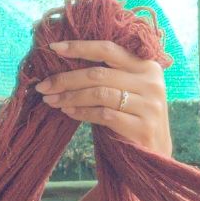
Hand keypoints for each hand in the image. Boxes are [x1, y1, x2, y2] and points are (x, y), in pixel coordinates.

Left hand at [38, 40, 170, 155]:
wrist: (156, 153)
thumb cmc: (134, 117)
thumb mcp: (130, 89)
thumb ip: (109, 75)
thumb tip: (65, 66)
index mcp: (147, 66)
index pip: (108, 49)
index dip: (79, 47)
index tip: (54, 48)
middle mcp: (151, 82)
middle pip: (99, 73)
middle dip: (66, 79)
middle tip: (44, 86)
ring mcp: (149, 105)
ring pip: (99, 93)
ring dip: (70, 97)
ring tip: (52, 101)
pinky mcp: (142, 127)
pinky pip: (104, 115)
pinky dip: (82, 112)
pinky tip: (69, 112)